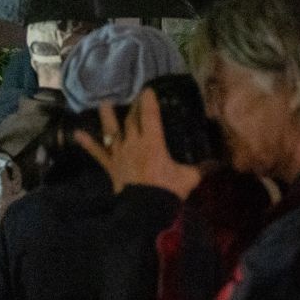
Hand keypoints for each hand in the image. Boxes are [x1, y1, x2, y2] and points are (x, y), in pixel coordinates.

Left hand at [75, 88, 201, 198]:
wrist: (144, 210)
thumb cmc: (167, 190)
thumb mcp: (189, 178)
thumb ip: (203, 168)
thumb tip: (222, 162)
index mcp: (153, 142)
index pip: (151, 116)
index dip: (149, 101)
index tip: (148, 89)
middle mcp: (134, 142)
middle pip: (132, 119)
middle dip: (134, 107)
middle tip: (135, 96)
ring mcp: (120, 153)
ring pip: (112, 131)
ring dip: (108, 117)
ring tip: (104, 104)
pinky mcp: (111, 166)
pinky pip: (98, 153)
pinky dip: (88, 144)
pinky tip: (77, 134)